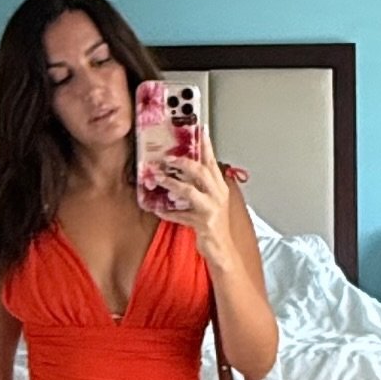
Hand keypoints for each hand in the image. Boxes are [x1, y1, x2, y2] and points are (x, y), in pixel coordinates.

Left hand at [161, 126, 235, 266]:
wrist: (223, 251)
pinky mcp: (203, 224)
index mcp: (220, 187)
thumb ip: (201, 187)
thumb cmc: (215, 225)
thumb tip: (181, 173)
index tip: (199, 128)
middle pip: (201, 172)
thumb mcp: (212, 202)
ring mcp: (211, 210)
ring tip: (158, 178)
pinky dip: (167, 212)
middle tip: (167, 157)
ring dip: (171, 183)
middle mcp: (218, 195)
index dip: (206, 145)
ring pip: (189, 191)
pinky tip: (157, 209)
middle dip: (183, 162)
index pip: (212, 162)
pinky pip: (180, 216)